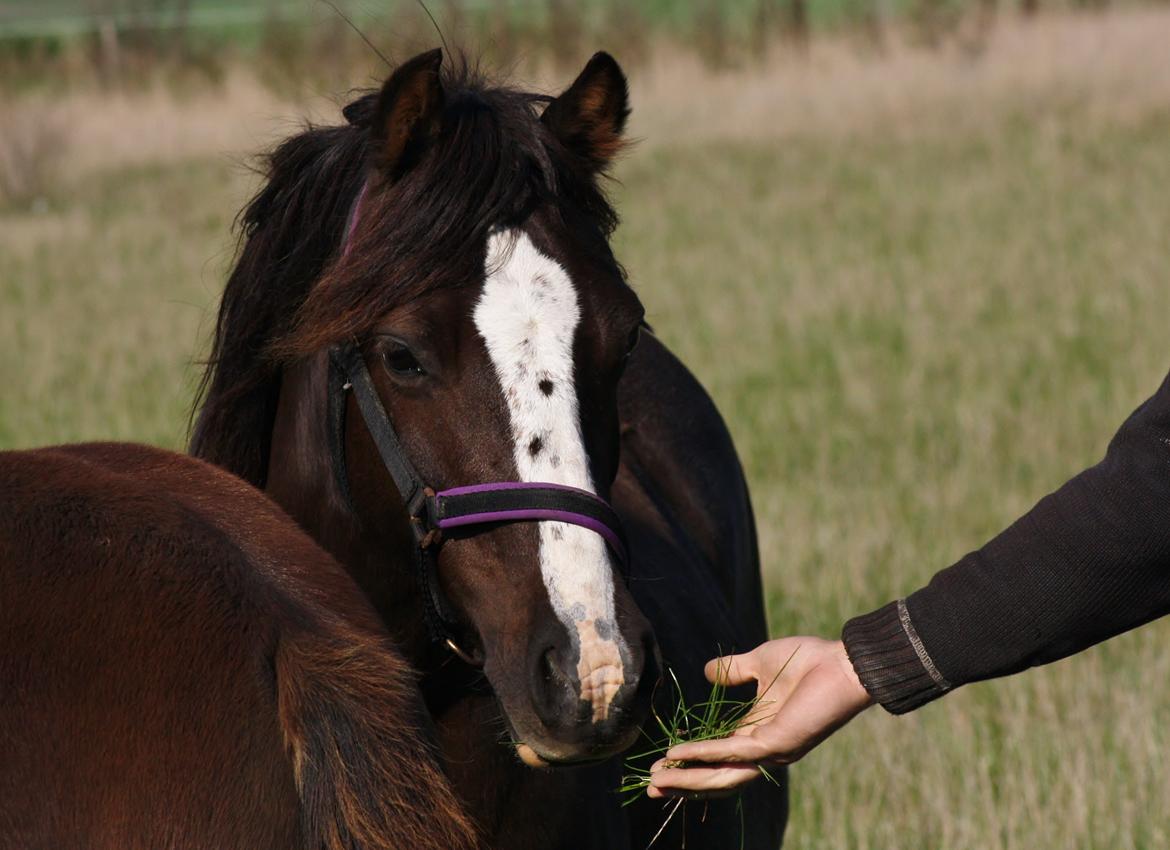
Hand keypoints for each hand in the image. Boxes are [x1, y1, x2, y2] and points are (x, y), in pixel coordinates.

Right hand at [647, 637, 873, 798]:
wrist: (842, 662)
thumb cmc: (808, 661)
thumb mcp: (759, 663)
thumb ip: (734, 670)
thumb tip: (706, 671)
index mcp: (758, 732)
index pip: (718, 758)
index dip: (690, 763)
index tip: (661, 762)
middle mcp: (764, 749)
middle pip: (717, 777)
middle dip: (684, 784)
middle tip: (652, 787)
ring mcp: (771, 750)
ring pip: (722, 775)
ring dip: (688, 779)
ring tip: (659, 780)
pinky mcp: (776, 743)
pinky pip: (732, 753)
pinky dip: (703, 755)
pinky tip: (679, 753)